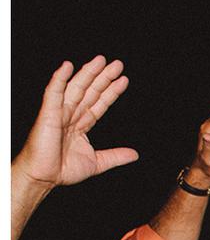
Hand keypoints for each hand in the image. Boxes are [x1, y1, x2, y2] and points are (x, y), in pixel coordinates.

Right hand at [14, 56, 136, 188]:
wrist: (44, 178)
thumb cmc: (62, 170)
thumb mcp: (97, 162)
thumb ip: (115, 156)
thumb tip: (134, 154)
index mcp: (81, 125)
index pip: (99, 104)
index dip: (111, 91)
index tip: (123, 80)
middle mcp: (70, 116)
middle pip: (90, 92)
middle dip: (103, 77)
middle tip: (117, 64)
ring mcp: (59, 113)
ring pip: (75, 88)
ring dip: (88, 73)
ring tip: (101, 60)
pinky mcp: (47, 114)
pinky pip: (53, 93)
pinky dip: (59, 79)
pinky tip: (67, 67)